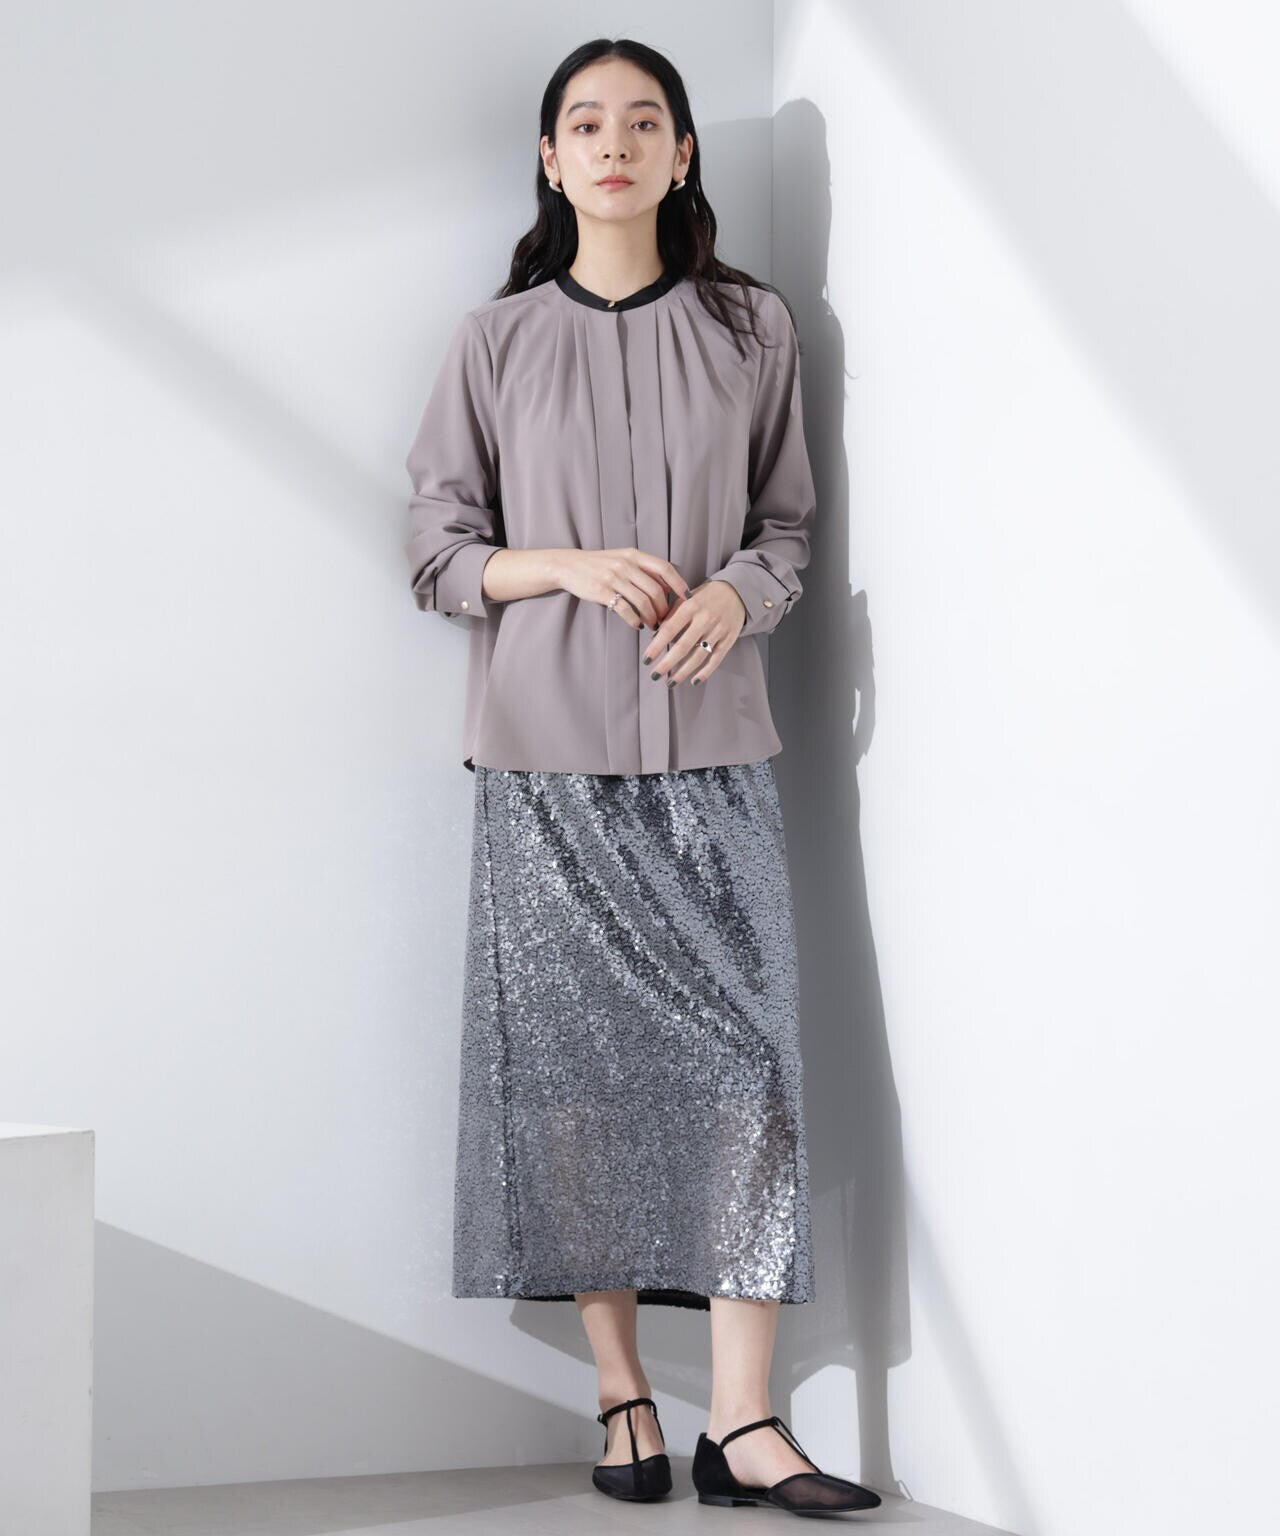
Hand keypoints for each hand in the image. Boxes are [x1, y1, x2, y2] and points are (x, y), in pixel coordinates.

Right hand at [557, 547, 690, 629]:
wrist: (569, 566)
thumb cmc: (599, 564)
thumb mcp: (622, 558)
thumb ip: (643, 569)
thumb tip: (668, 585)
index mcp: (634, 555)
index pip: (664, 568)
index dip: (679, 583)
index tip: (688, 597)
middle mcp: (626, 564)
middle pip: (655, 590)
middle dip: (664, 608)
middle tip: (665, 619)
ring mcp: (613, 577)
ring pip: (642, 602)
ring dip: (651, 617)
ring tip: (652, 625)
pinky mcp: (602, 591)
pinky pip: (625, 609)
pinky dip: (634, 620)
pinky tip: (637, 624)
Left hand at [643, 579, 746, 686]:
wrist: (736, 592)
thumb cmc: (705, 597)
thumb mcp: (686, 598)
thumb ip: (671, 615)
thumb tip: (655, 636)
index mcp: (691, 606)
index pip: (669, 630)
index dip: (656, 646)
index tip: (647, 659)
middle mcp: (705, 619)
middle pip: (683, 646)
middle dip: (667, 663)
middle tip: (655, 675)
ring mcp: (718, 630)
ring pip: (699, 656)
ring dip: (683, 672)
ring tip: (670, 682)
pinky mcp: (729, 639)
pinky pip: (716, 659)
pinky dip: (705, 672)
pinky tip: (694, 681)